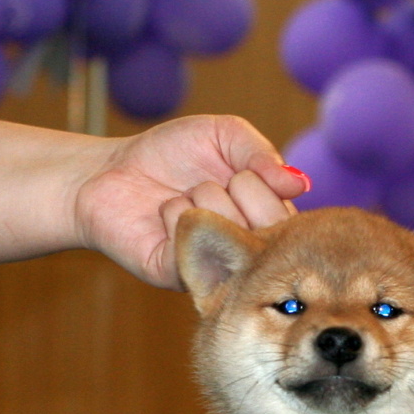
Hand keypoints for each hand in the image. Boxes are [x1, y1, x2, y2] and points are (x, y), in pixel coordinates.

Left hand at [74, 114, 309, 288]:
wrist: (113, 172)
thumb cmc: (172, 154)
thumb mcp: (224, 136)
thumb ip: (262, 153)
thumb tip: (300, 184)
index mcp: (266, 225)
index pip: (290, 214)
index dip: (257, 181)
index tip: (232, 175)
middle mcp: (248, 255)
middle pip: (264, 223)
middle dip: (229, 187)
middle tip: (203, 186)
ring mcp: (216, 271)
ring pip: (227, 226)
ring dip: (197, 197)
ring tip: (182, 201)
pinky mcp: (180, 277)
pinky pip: (192, 240)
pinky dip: (173, 213)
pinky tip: (162, 217)